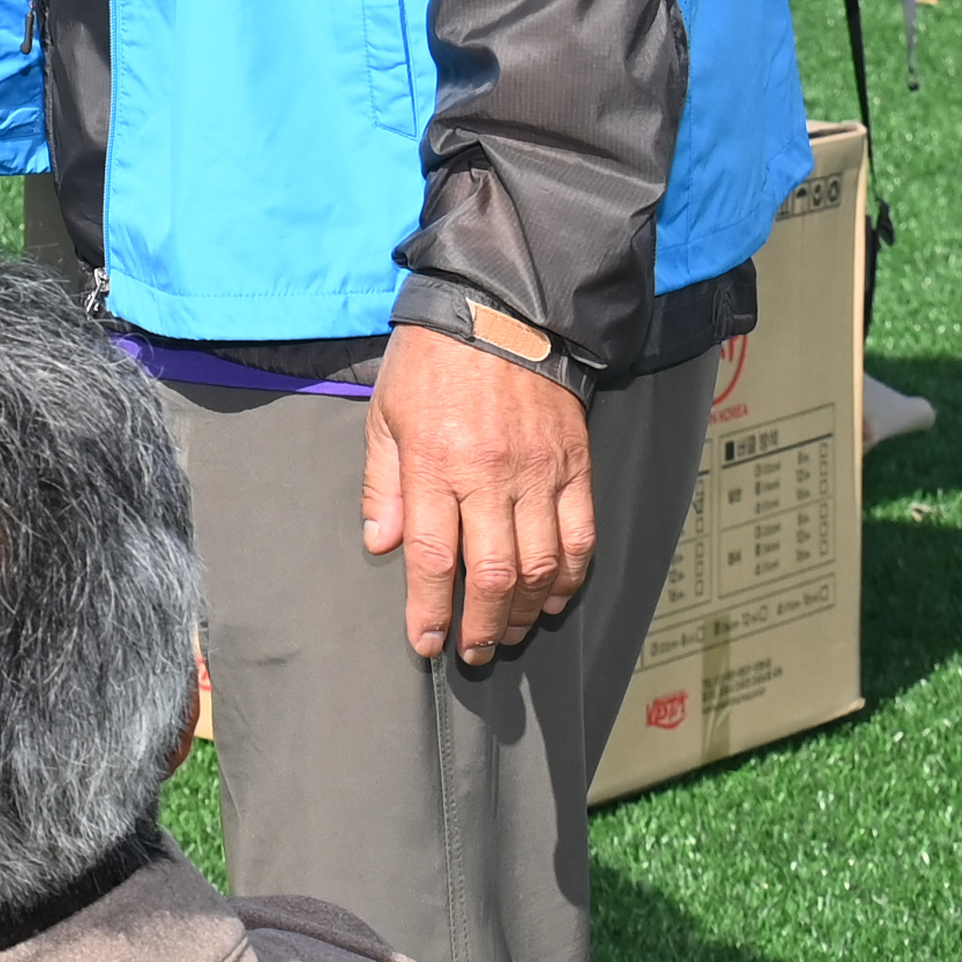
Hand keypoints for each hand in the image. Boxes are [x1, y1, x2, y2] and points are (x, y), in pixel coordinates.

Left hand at [361, 325, 596, 665]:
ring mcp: (539, 473)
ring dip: (527, 611)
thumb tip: (381, 545)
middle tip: (475, 652)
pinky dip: (570, 577)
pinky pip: (580, 536)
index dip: (430, 609)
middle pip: (494, 574)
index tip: (425, 642)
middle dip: (483, 625)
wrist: (500, 310)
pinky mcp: (575, 466)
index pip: (433, 556)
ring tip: (510, 630)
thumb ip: (382, 484)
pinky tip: (554, 597)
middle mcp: (490, 475)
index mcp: (435, 463)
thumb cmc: (432, 360)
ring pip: (542, 565)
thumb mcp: (385, 413)